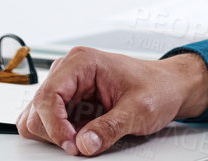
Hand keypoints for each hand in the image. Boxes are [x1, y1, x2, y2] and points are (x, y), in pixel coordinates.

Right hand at [16, 48, 207, 155]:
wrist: (169, 86)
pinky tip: (81, 136)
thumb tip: (85, 144)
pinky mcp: (70, 101)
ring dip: (55, 134)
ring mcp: (67, 86)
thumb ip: (110, 127)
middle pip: (37, 109)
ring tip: (83, 139)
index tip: (72, 145)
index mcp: (81, 62)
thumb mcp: (139, 109)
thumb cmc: (157, 87)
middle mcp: (69, 71)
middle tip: (81, 145)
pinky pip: (49, 122)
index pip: (47, 96)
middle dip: (55, 132)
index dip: (54, 126)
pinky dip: (59, 134)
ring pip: (37, 117)